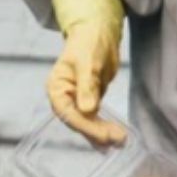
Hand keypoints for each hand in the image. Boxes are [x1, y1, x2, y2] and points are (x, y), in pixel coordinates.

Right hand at [47, 21, 125, 146]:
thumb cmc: (89, 43)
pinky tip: (113, 138)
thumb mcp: (88, 62)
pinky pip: (95, 118)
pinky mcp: (89, 100)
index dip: (85, 125)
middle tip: (116, 140)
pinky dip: (103, 127)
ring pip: (87, 122)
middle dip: (96, 132)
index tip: (103, 135)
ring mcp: (76, 100)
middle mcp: (64, 97)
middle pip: (78, 121)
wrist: (98, 33)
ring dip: (101, 133)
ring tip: (119, 143)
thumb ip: (87, 86)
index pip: (68, 112)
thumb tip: (87, 110)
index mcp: (56, 87)